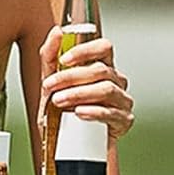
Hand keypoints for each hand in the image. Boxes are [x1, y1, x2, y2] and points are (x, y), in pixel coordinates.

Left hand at [37, 25, 132, 141]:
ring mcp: (122, 101)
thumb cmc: (63, 110)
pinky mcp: (123, 120)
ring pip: (107, 90)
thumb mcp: (51, 82)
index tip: (64, 59)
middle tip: (49, 86)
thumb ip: (50, 56)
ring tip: (59, 101)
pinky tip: (79, 112)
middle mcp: (116, 81)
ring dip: (79, 93)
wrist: (67, 142)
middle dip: (71, 77)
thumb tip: (56, 32)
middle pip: (101, 70)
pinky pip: (111, 113)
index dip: (86, 50)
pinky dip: (94, 111)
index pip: (104, 47)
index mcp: (102, 67)